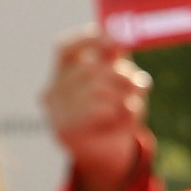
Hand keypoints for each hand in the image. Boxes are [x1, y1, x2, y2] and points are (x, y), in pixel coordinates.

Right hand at [45, 26, 149, 190]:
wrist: (108, 153)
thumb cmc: (114, 110)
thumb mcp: (117, 80)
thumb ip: (115, 59)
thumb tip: (120, 36)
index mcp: (61, 74)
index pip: (65, 48)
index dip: (88, 40)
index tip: (116, 41)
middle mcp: (51, 91)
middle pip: (87, 69)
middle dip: (120, 74)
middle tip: (139, 83)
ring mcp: (53, 112)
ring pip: (97, 90)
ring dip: (124, 95)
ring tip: (133, 102)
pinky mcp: (64, 130)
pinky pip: (99, 111)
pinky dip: (121, 111)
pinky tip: (125, 116)